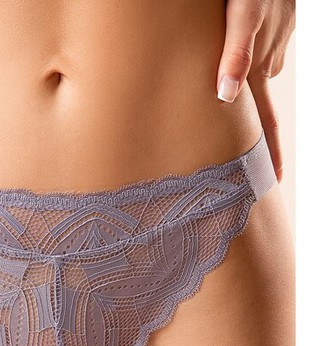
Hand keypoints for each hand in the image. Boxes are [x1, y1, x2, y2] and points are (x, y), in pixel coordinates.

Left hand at [216, 0, 294, 181]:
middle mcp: (266, 64)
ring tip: (218, 100)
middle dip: (249, 134)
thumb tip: (225, 96)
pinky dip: (238, 57)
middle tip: (237, 160)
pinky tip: (224, 57)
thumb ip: (236, 52)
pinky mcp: (268, 27)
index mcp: (259, 70)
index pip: (266, 126)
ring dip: (238, 88)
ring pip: (248, 76)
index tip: (270, 184)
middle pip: (254, 108)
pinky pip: (250, 51)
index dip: (268, 157)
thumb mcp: (244, 12)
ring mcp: (270, 45)